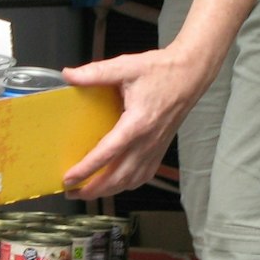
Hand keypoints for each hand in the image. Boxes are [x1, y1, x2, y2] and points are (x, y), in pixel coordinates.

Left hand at [59, 47, 218, 199]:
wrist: (190, 75)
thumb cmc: (161, 71)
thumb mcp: (126, 66)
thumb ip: (96, 73)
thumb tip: (68, 75)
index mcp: (137, 123)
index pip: (108, 153)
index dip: (87, 169)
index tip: (69, 178)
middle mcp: (147, 141)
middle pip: (118, 177)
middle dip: (93, 189)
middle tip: (71, 192)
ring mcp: (155, 148)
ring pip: (130, 180)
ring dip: (108, 190)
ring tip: (88, 192)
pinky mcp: (160, 149)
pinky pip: (143, 175)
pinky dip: (127, 184)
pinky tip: (116, 183)